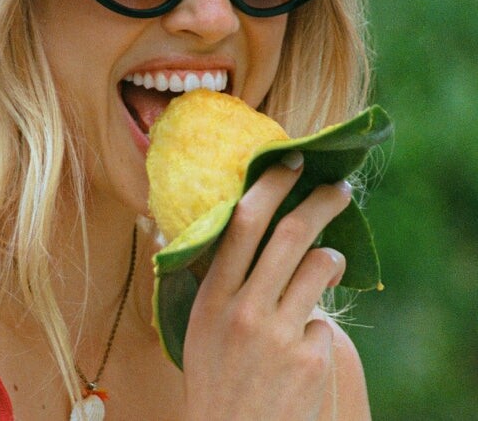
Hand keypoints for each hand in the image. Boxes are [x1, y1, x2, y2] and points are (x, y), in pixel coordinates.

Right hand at [182, 152, 350, 420]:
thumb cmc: (213, 375)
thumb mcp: (199, 324)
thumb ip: (213, 278)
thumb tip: (213, 226)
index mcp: (213, 295)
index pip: (242, 223)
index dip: (270, 185)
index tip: (291, 162)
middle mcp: (245, 308)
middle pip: (291, 236)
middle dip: (321, 203)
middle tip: (340, 189)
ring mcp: (280, 335)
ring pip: (321, 267)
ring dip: (330, 259)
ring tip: (328, 264)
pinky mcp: (310, 360)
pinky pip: (323, 321)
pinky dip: (316, 324)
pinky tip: (301, 346)